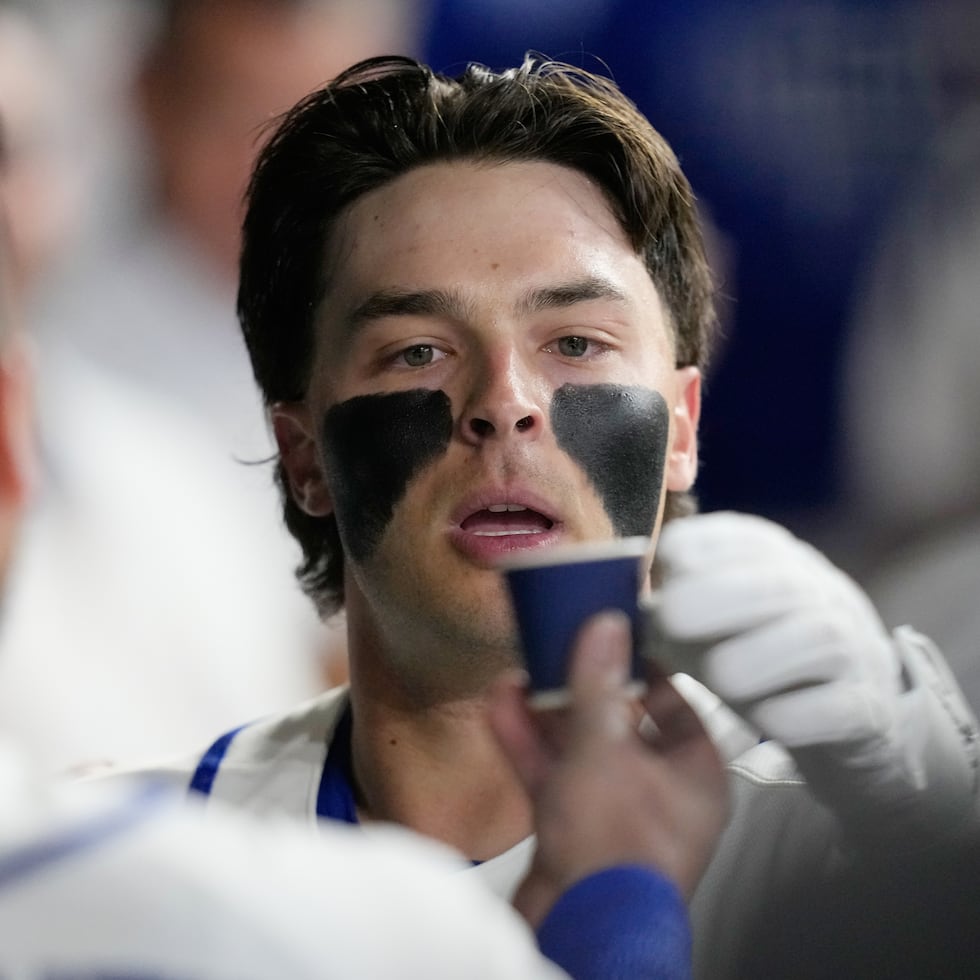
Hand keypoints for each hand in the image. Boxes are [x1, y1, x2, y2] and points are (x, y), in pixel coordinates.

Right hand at [487, 611, 728, 927]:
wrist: (581, 930)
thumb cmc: (614, 839)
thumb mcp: (604, 747)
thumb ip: (598, 684)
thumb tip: (605, 624)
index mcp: (694, 777)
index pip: (678, 708)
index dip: (647, 672)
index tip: (615, 642)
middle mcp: (660, 796)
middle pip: (622, 728)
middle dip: (582, 691)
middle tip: (558, 652)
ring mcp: (614, 817)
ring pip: (580, 753)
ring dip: (546, 716)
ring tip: (519, 674)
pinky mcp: (574, 835)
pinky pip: (554, 779)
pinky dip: (529, 747)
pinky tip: (500, 709)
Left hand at [649, 511, 977, 838]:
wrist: (844, 715)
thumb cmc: (756, 658)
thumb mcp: (712, 623)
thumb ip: (670, 609)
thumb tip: (612, 616)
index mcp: (774, 561)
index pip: (737, 537)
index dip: (695, 550)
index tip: (663, 572)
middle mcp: (819, 592)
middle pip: (777, 582)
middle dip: (718, 596)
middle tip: (671, 620)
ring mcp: (853, 647)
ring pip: (818, 637)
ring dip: (759, 656)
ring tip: (721, 679)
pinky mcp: (867, 708)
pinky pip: (840, 706)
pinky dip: (799, 714)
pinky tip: (767, 721)